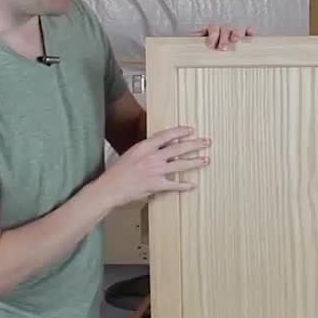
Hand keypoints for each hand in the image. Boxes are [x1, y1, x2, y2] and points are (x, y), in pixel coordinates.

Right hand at [92, 126, 209, 206]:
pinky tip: (193, 185)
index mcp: (145, 147)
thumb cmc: (118, 172)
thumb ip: (147, 149)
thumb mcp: (132, 153)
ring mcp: (156, 171)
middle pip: (179, 148)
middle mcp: (152, 157)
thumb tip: (162, 146)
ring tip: (206, 160)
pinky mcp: (157, 185)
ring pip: (181, 164)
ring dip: (195, 162)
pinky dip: (185, 185)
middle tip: (206, 142)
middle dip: (195, 144)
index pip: (167, 135)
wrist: (110, 188)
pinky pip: (175, 185)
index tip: (191, 130)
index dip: (180, 131)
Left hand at [192, 24, 253, 49]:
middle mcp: (225, 29)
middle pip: (225, 29)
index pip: (213, 29)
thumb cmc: (211, 44)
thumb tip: (190, 34)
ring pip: (237, 29)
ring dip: (236, 33)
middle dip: (224, 38)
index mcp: (214, 30)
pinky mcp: (246, 36)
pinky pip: (249, 32)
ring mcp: (235, 32)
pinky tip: (251, 33)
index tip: (211, 44)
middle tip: (222, 47)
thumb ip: (198, 36)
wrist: (219, 46)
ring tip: (235, 39)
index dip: (213, 35)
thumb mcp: (203, 40)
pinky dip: (251, 32)